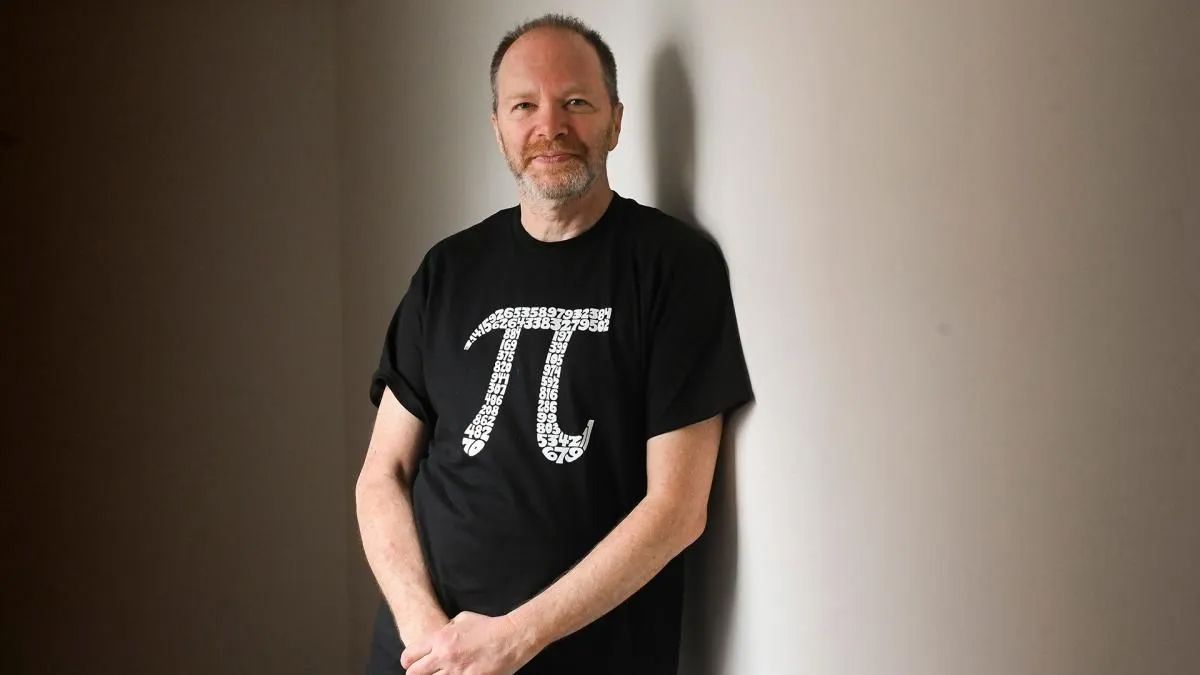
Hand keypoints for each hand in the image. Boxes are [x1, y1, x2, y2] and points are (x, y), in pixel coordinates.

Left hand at [400, 610, 539, 674]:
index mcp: (440, 639)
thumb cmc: (489, 627)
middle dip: (417, 674)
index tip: (414, 664)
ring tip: (445, 673)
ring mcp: (457, 672)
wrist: (512, 637)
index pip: (409, 657)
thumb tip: (438, 637)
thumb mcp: (462, 619)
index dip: (409, 662)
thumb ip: (446, 630)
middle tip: (426, 673)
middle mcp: (444, 657)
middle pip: (414, 674)